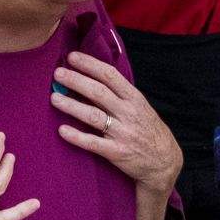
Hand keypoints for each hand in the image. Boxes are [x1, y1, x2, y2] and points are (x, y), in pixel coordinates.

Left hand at [51, 52, 181, 195]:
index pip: (110, 75)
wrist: (165, 162)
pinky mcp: (117, 152)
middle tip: (58, 74)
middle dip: (76, 81)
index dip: (90, 65)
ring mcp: (123, 133)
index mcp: (134, 99)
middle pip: (99, 93)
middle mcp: (128, 113)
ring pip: (94, 116)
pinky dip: (77, 136)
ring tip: (54, 98)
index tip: (72, 57)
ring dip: (72, 106)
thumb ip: (120, 95)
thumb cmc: (148, 130)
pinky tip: (62, 130)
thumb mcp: (140, 107)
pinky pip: (94, 143)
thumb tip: (92, 78)